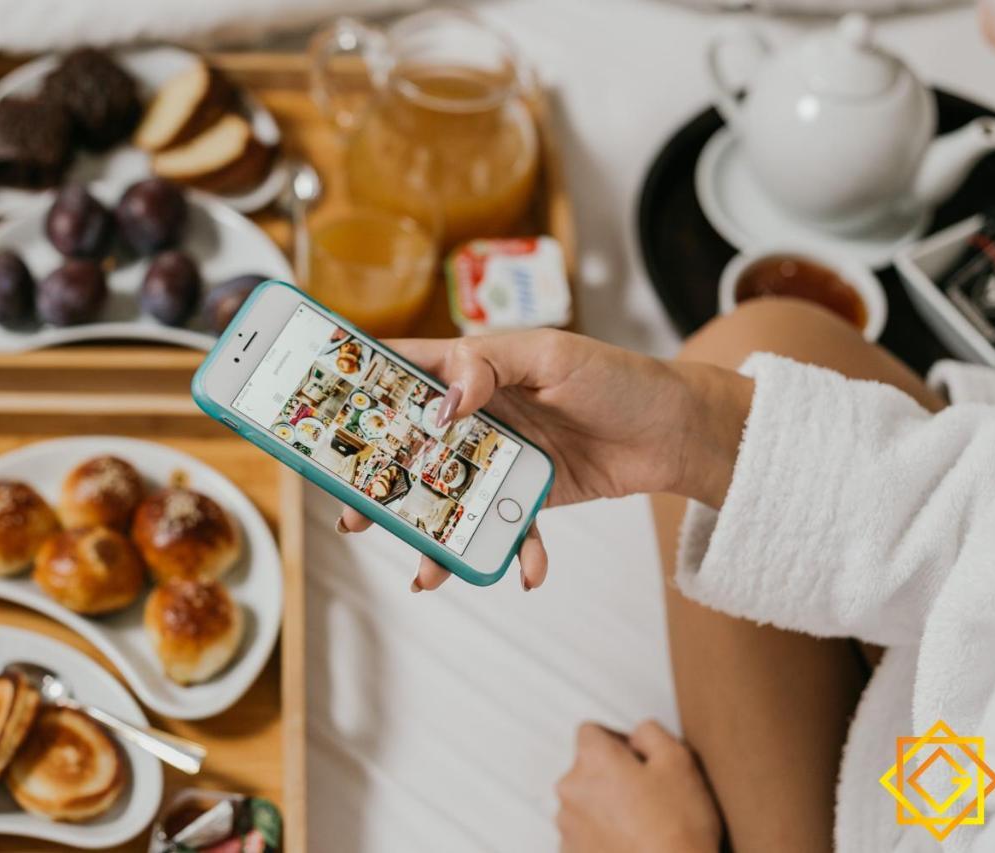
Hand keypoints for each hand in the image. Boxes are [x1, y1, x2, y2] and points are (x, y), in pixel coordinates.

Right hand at [337, 330, 752, 590]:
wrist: (677, 432)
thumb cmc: (617, 378)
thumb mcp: (552, 355)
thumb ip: (490, 366)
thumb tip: (442, 403)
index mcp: (473, 369)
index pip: (403, 374)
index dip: (358, 391)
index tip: (317, 417)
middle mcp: (477, 414)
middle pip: (412, 449)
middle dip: (381, 484)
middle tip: (353, 515)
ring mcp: (501, 458)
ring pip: (451, 498)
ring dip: (435, 536)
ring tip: (425, 571)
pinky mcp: (530, 495)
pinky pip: (509, 528)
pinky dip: (514, 553)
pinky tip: (526, 573)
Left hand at [555, 721, 722, 852]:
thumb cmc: (678, 828)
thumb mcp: (679, 761)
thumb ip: (651, 733)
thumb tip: (636, 735)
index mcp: (594, 759)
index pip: (591, 732)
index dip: (617, 741)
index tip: (638, 759)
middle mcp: (571, 789)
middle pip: (587, 769)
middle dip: (612, 776)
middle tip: (648, 795)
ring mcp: (568, 825)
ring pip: (585, 803)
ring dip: (606, 807)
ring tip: (642, 825)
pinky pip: (585, 834)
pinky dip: (602, 836)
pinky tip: (632, 844)